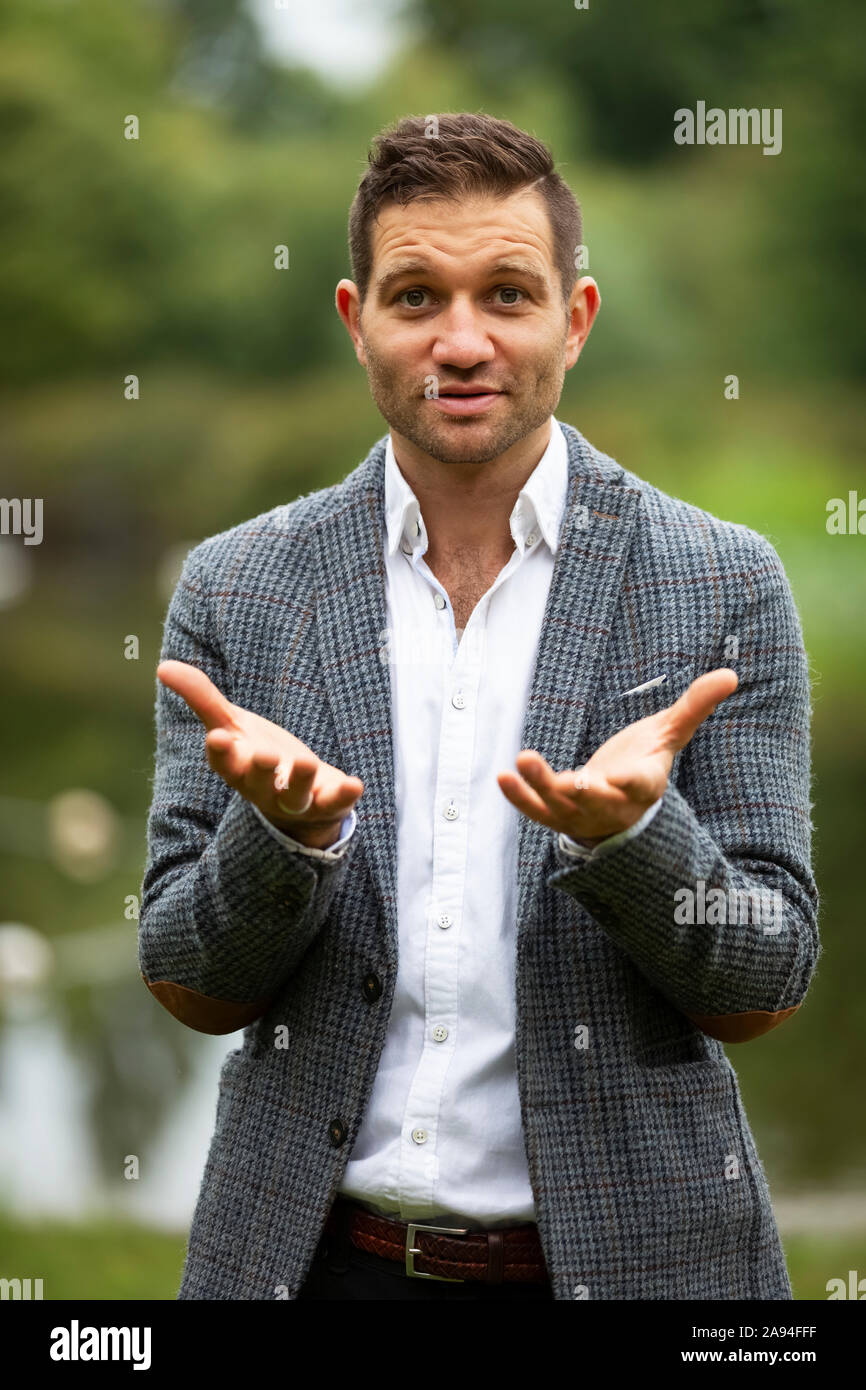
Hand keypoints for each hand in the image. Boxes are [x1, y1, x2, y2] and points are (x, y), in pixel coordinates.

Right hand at [157, 660, 363, 848]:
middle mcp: (263, 788)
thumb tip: (162, 667)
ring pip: (294, 796)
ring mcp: (295, 799)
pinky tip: (356, 785)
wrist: (298, 799)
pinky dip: (344, 798)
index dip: (219, 753)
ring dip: (298, 781)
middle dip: (259, 769)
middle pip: (256, 783)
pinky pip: (335, 804)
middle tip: (263, 755)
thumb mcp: (233, 725)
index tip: (216, 737)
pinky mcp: (326, 803)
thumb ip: (203, 698)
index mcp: (238, 768)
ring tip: (305, 762)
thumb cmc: (258, 756)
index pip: (223, 764)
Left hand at [497, 668, 737, 845]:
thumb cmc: (643, 763)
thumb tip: (731, 674)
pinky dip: (518, 796)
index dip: (634, 782)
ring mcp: (581, 814)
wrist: (619, 809)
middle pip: (596, 800)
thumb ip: (693, 706)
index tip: (627, 777)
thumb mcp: (668, 735)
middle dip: (582, 791)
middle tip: (570, 781)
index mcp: (643, 786)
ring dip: (540, 785)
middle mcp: (611, 805)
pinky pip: (535, 809)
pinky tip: (502, 777)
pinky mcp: (555, 815)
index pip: (642, 785)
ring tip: (521, 760)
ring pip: (559, 805)